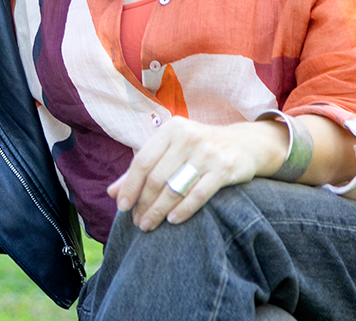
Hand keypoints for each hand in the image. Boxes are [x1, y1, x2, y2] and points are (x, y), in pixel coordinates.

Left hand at [106, 117, 284, 231]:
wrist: (244, 143)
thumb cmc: (198, 148)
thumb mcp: (170, 149)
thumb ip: (142, 168)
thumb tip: (112, 192)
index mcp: (170, 130)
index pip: (142, 160)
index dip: (130, 185)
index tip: (122, 206)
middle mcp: (187, 137)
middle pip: (157, 177)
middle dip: (144, 202)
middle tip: (138, 222)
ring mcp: (207, 152)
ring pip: (175, 187)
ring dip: (159, 210)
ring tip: (149, 224)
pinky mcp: (224, 168)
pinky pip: (199, 194)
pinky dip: (183, 210)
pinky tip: (172, 220)